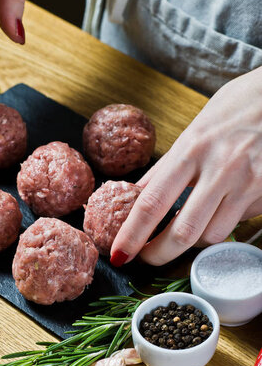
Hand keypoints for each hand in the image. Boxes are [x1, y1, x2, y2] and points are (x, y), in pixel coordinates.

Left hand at [110, 66, 261, 266]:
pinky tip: (219, 211)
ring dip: (192, 241)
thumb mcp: (195, 129)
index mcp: (191, 149)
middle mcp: (219, 168)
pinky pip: (237, 224)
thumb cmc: (237, 107)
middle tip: (146, 258)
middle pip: (182, 232)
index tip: (119, 253)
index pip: (152, 203)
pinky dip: (222, 225)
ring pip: (211, 235)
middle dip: (158, 254)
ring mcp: (246, 182)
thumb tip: (137, 194)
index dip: (132, 235)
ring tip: (186, 228)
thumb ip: (167, 166)